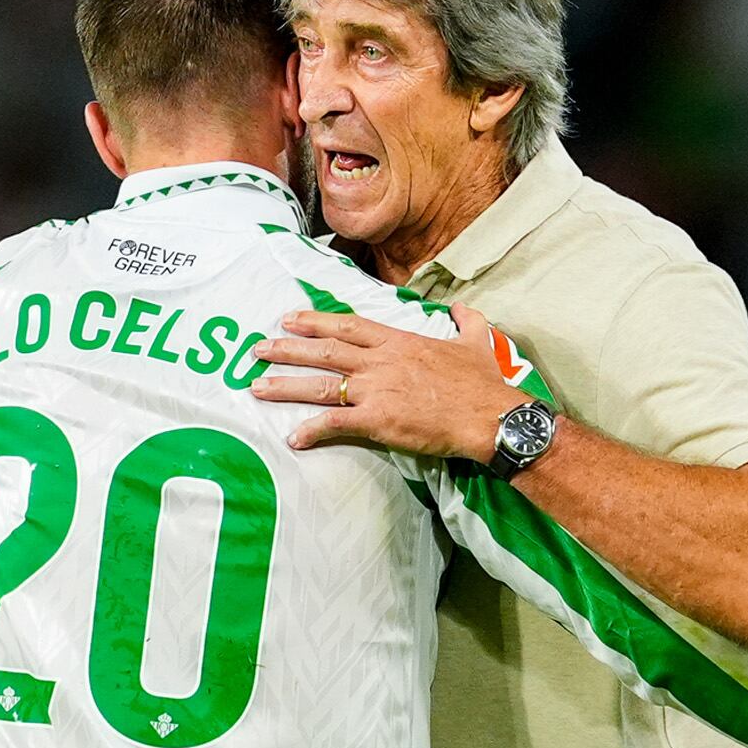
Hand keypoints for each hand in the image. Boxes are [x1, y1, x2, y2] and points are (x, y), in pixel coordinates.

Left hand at [248, 305, 523, 458]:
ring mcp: (376, 389)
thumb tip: (463, 309)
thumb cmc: (483, 383)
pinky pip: (335, 423)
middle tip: (258, 349)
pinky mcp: (377, 419)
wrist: (490, 415)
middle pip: (324, 350)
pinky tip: (294, 438)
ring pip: (320, 385)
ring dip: (285, 386)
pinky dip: (311, 430)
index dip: (315, 321)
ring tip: (256, 388)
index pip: (348, 325)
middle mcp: (380, 361)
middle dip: (287, 349)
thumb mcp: (477, 342)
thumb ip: (466, 322)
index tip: (289, 319)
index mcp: (398, 341)